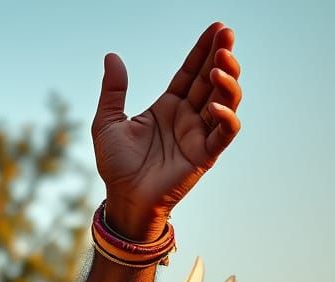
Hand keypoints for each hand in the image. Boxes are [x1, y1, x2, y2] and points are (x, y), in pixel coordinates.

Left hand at [91, 23, 242, 239]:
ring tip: (219, 65)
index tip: (217, 27)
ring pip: (226, 100)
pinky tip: (215, 105)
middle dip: (222, 56)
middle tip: (226, 34)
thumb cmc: (116, 166)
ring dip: (227, 81)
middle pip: (212, 80)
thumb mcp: (107, 123)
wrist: (123, 199)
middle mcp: (187, 117)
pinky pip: (225, 132)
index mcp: (168, 107)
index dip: (203, 50)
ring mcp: (198, 135)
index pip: (191, 72)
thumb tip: (112, 56)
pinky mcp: (205, 155)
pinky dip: (226, 117)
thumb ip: (113, 91)